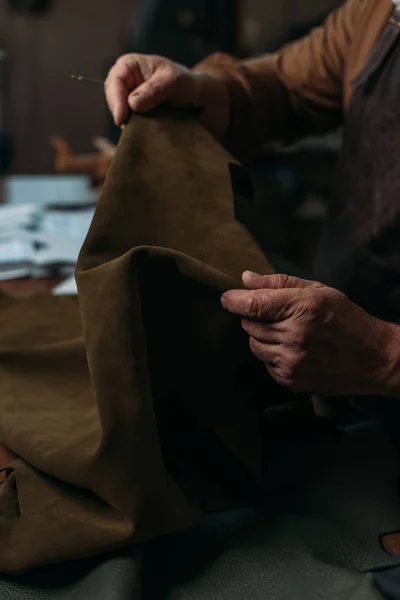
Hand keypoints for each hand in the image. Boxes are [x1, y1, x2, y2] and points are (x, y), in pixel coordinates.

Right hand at [104, 53, 228, 138]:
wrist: (197, 98)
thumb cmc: (186, 83)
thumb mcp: (173, 82)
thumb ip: (154, 90)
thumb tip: (132, 104)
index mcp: (130, 65)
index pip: (115, 82)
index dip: (116, 101)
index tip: (121, 118)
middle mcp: (126, 81)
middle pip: (113, 99)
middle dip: (120, 113)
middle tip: (129, 128)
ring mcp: (129, 98)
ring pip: (120, 113)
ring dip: (129, 122)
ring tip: (140, 130)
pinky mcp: (135, 113)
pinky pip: (129, 122)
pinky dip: (135, 128)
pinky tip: (143, 133)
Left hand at [221, 272, 399, 396]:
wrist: (372, 358)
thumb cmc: (346, 318)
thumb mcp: (318, 290)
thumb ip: (279, 283)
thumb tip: (245, 279)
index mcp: (303, 307)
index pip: (253, 305)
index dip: (234, 301)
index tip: (227, 298)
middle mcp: (295, 335)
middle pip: (249, 325)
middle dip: (253, 317)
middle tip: (273, 314)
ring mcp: (292, 360)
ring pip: (254, 345)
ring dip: (261, 337)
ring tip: (285, 332)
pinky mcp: (291, 379)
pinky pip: (265, 363)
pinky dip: (271, 354)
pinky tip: (292, 349)